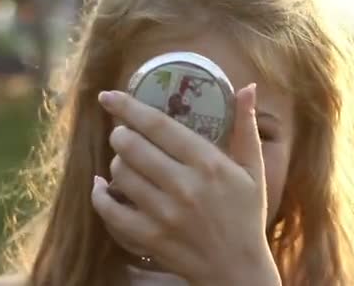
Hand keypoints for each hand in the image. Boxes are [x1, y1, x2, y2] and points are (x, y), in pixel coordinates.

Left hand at [91, 84, 280, 285]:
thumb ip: (246, 128)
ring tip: (124, 161)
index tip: (109, 96)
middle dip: (119, 134)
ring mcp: (165, 214)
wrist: (238, 270)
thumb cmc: (245, 215)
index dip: (128, 106)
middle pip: (131, 146)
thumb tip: (247, 87)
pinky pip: (110, 210)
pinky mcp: (149, 237)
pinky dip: (100, 195)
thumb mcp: (253, 170)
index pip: (158, 125)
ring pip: (120, 173)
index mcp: (208, 164)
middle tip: (122, 134)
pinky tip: (102, 186)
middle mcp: (184, 186)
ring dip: (116, 162)